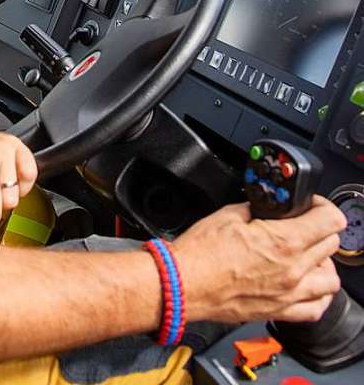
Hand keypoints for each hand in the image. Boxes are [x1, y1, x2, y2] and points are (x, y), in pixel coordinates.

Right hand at [173, 195, 346, 323]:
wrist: (183, 283)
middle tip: (303, 223)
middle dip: (320, 228)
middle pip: (332, 245)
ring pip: (332, 279)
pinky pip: (317, 308)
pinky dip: (319, 295)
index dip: (321, 205)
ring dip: (323, 262)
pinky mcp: (280, 311)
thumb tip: (268, 207)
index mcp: (283, 241)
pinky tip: (306, 284)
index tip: (311, 204)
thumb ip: (257, 208)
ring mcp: (289, 294)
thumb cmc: (200, 252)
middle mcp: (293, 270)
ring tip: (307, 254)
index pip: (330, 220)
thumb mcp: (229, 213)